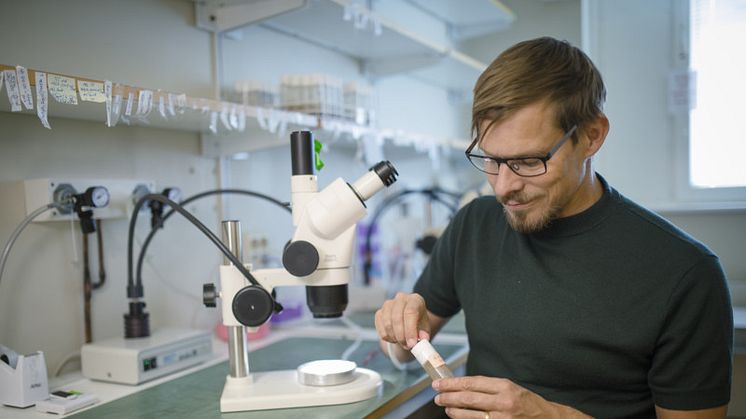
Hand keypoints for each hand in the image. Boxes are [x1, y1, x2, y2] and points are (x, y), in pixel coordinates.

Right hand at [374, 292, 429, 349]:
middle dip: (402, 336)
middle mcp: (400, 299)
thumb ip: (424, 333)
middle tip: (407, 346)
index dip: (410, 330)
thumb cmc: (418, 322)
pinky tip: (395, 339)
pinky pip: (380, 329)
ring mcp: (388, 305)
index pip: (410, 312)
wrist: (407, 319)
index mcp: (415, 300)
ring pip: (388, 324)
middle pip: (397, 318)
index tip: (412, 343)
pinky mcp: (379, 312)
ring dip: (395, 338)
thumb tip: (423, 338)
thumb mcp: (425, 327)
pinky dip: (387, 338)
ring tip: (402, 342)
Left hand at [433, 376, 591, 418]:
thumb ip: (489, 388)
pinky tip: (459, 418)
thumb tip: (463, 386)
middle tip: (437, 396)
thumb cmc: (527, 403)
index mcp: (505, 387)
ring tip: (446, 407)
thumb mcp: (510, 388)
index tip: (440, 383)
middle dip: (449, 397)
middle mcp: (504, 402)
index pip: (472, 383)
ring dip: (454, 411)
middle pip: (468, 399)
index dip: (453, 383)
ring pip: (470, 415)